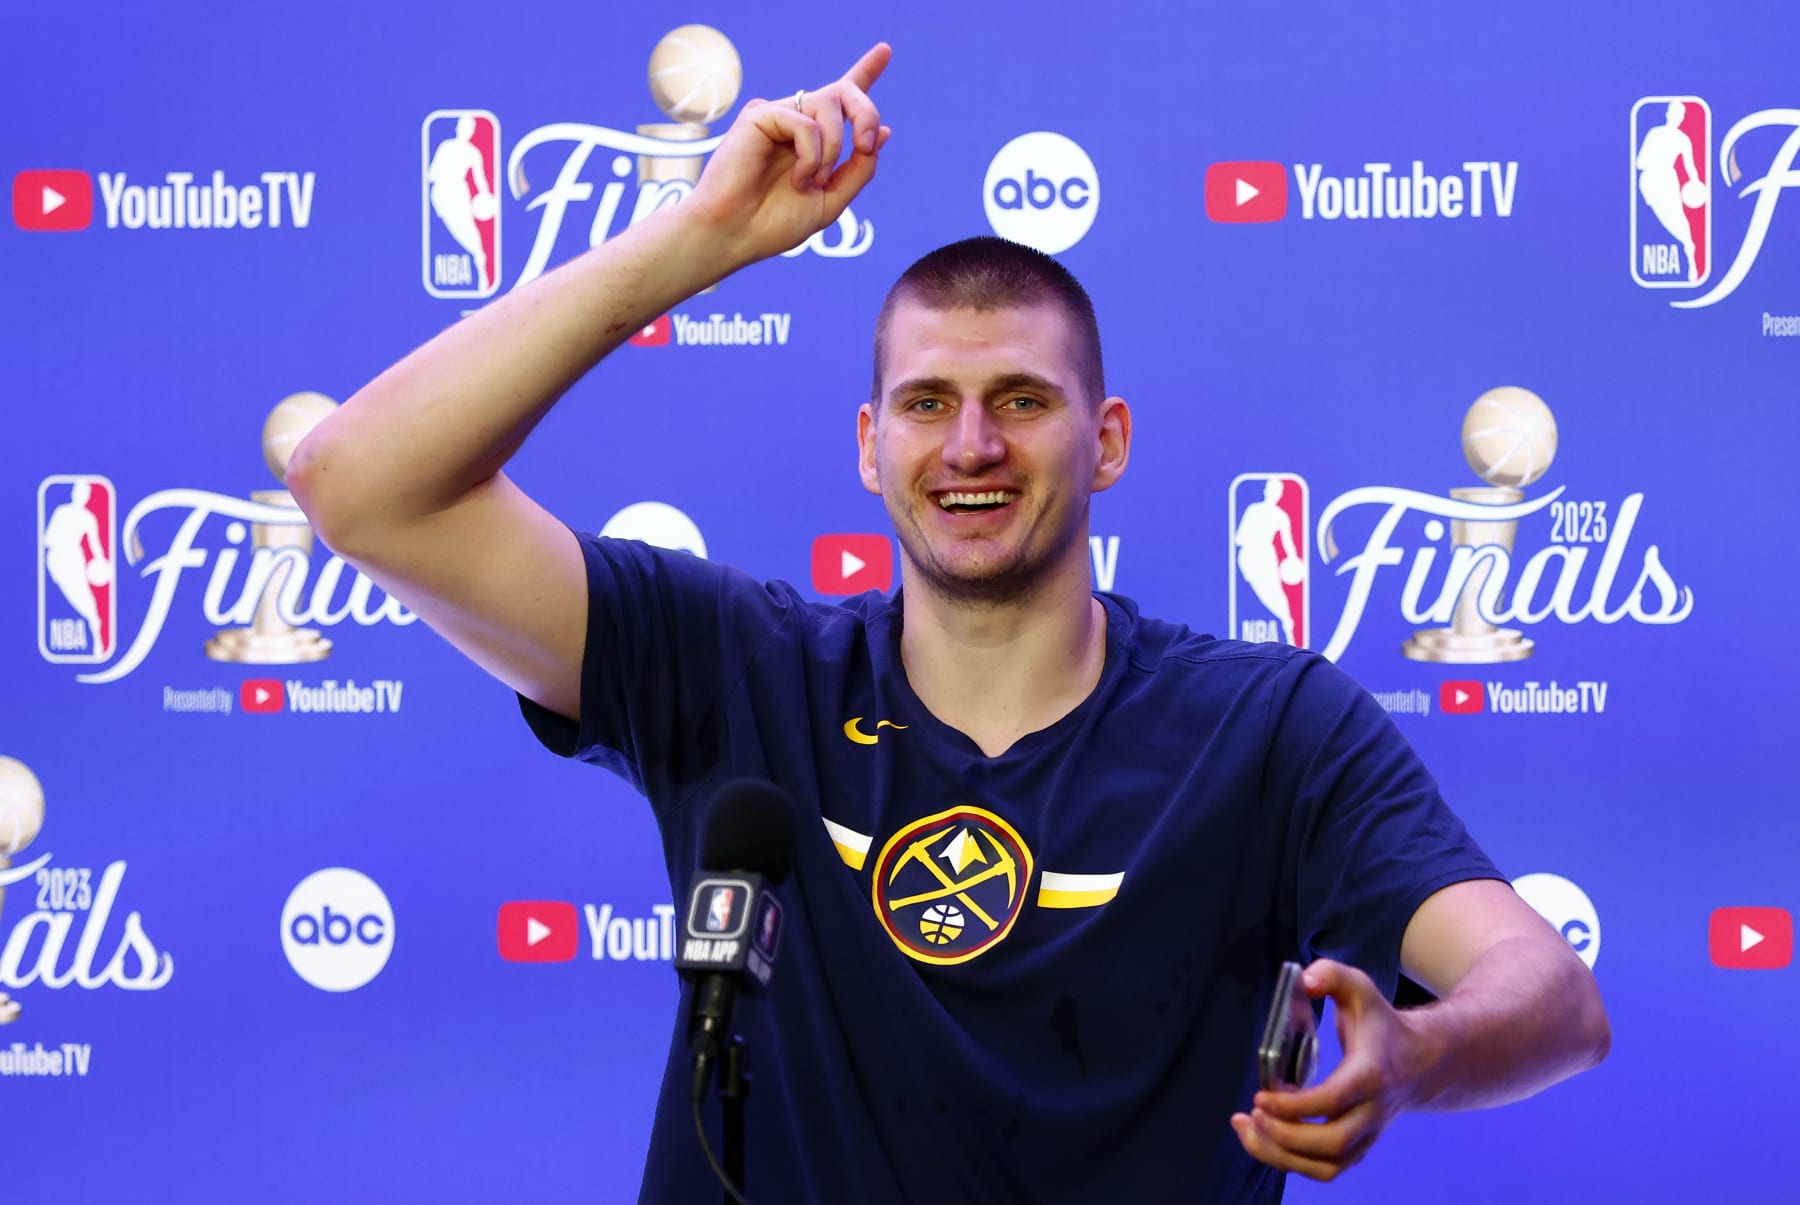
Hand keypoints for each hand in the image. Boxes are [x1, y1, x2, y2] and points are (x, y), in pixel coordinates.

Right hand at [687, 43, 892, 268]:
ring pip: (827, 104)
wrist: (737, 235)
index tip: (885, 50)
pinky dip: (811, 154)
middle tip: (866, 145)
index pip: (843, 101)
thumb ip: (860, 169)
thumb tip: (884, 131)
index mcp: (816, 141)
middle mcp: (797, 122)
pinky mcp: (759, 115)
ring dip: (834, 148)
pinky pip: (803, 122)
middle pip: (843, 93)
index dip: (866, 72)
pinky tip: (798, 178)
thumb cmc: (776, 223)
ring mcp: (778, 116)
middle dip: (865, 114)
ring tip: (814, 180)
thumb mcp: (832, 200)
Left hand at [1230, 959, 1430, 1181]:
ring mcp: (1367, 1135)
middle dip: (1285, 1135)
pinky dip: (1291, 1163)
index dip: (1294, 1106)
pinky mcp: (1357, 1147)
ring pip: (1328, 1166)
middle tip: (1254, 1111)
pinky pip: (1325, 1169)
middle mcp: (1372, 1112)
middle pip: (1332, 1143)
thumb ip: (1332, 975)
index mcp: (1371, 1074)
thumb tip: (1305, 979)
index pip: (1333, 1100)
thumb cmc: (1381, 1024)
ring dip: (1282, 1156)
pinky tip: (1262, 1139)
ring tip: (1247, 1129)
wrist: (1421, 1062)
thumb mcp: (1360, 989)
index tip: (1260, 1095)